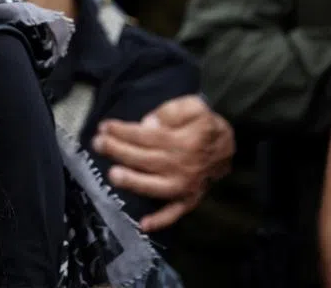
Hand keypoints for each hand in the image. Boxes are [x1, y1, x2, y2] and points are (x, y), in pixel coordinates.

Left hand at [92, 95, 234, 231]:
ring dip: (135, 182)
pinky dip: (162, 220)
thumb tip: (149, 125)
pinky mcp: (190, 199)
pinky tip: (144, 225)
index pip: (147, 136)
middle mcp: (184, 166)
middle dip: (119, 150)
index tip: (104, 126)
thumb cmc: (206, 123)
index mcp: (184, 141)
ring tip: (114, 175)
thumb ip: (171, 112)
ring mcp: (187, 185)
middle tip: (97, 143)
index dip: (123, 131)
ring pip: (157, 187)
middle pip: (146, 159)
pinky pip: (177, 212)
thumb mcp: (194, 106)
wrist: (233, 144)